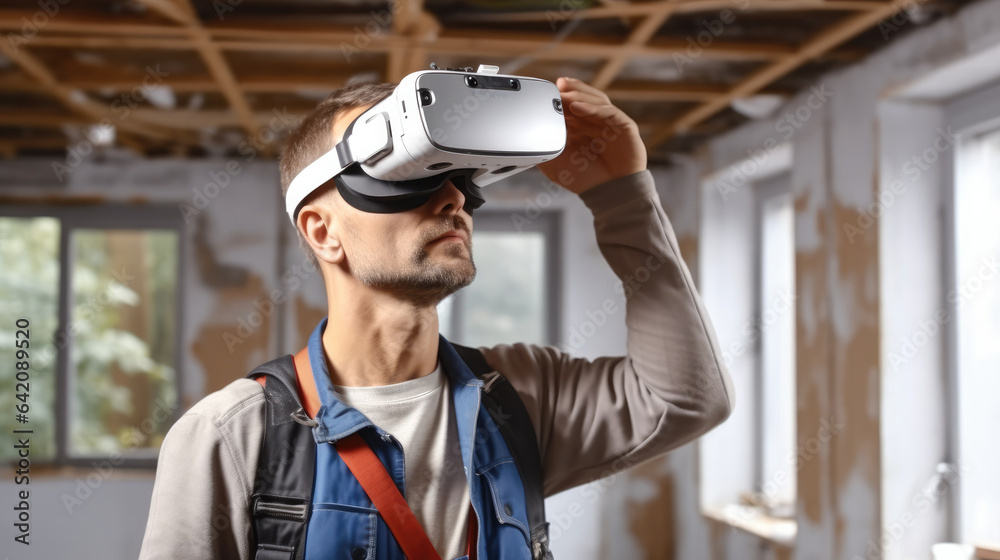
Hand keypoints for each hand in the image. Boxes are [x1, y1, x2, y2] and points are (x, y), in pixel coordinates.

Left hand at [536, 77, 646, 193]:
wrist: (610, 193)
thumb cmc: (586, 179)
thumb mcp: (555, 165)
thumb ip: (542, 150)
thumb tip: (526, 137)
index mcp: (578, 127)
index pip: (568, 105)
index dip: (558, 96)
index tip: (545, 91)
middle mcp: (594, 122)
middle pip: (582, 97)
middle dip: (567, 92)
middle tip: (554, 89)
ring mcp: (609, 122)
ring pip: (595, 100)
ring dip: (578, 95)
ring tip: (564, 95)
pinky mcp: (624, 125)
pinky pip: (608, 111)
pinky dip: (592, 107)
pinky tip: (577, 107)